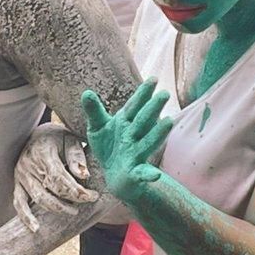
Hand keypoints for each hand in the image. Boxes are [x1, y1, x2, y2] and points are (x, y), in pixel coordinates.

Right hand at [13, 124, 98, 231]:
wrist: (36, 134)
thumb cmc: (56, 138)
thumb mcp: (70, 139)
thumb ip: (76, 156)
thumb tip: (84, 175)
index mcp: (42, 152)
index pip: (60, 177)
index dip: (76, 189)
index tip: (92, 195)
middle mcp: (29, 164)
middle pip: (50, 189)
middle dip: (70, 199)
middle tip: (86, 202)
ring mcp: (21, 175)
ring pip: (38, 197)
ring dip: (56, 208)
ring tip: (72, 211)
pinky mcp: (17, 183)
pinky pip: (19, 202)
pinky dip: (26, 216)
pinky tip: (35, 228)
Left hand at [81, 79, 172, 201]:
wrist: (115, 175)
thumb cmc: (109, 146)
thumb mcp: (98, 127)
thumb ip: (94, 111)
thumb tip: (86, 93)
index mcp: (126, 122)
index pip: (134, 105)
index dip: (143, 93)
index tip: (154, 79)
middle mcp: (134, 136)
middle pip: (144, 120)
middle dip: (153, 108)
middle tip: (165, 94)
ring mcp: (136, 153)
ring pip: (148, 142)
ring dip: (158, 133)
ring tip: (168, 122)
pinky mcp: (134, 172)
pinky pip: (143, 173)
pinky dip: (149, 175)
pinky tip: (155, 176)